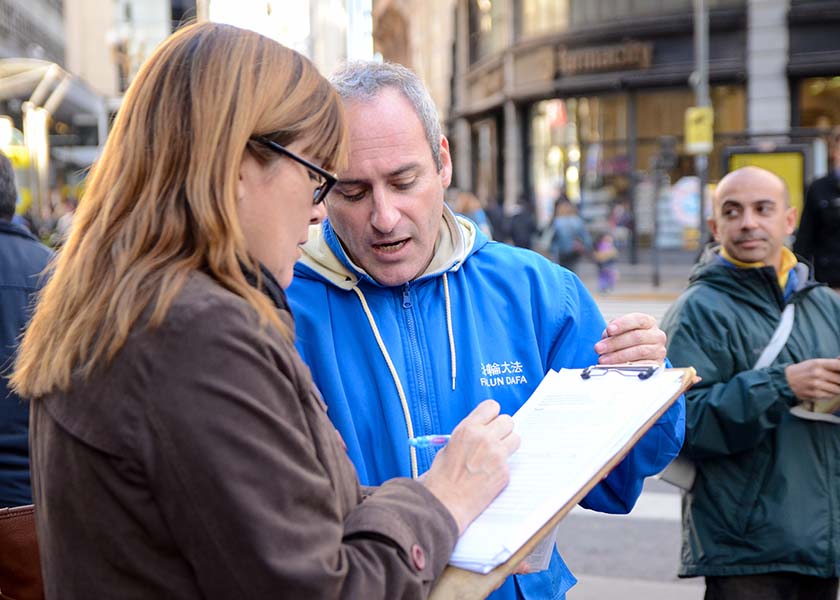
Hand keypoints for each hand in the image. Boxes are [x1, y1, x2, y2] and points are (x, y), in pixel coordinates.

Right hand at [423, 400, 519, 534]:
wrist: (445, 501)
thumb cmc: (443, 476)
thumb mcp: (451, 446)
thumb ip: (469, 435)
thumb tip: (484, 429)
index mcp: (468, 429)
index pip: (492, 407)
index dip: (492, 415)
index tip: (491, 421)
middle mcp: (484, 438)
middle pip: (508, 421)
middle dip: (502, 429)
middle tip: (495, 440)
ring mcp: (496, 454)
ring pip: (516, 438)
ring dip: (508, 445)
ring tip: (495, 456)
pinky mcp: (504, 471)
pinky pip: (511, 462)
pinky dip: (503, 467)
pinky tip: (490, 474)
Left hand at [594, 313, 666, 364]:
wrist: (641, 358)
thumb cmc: (628, 341)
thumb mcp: (621, 332)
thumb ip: (613, 332)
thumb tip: (606, 338)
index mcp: (648, 322)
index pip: (637, 319)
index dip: (622, 324)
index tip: (609, 330)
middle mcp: (656, 335)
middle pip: (636, 337)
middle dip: (614, 343)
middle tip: (599, 348)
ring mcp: (658, 350)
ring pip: (639, 351)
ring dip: (618, 356)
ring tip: (603, 360)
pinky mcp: (657, 364)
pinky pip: (642, 365)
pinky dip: (628, 366)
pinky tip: (616, 367)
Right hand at [785, 358, 839, 400]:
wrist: (786, 380)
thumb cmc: (804, 370)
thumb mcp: (815, 362)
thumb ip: (832, 363)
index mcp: (818, 363)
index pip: (839, 365)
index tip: (839, 372)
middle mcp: (817, 373)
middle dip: (839, 380)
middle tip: (835, 380)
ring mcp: (816, 385)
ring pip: (838, 389)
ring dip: (837, 388)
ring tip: (830, 385)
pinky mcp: (815, 394)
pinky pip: (831, 396)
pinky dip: (831, 394)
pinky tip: (825, 390)